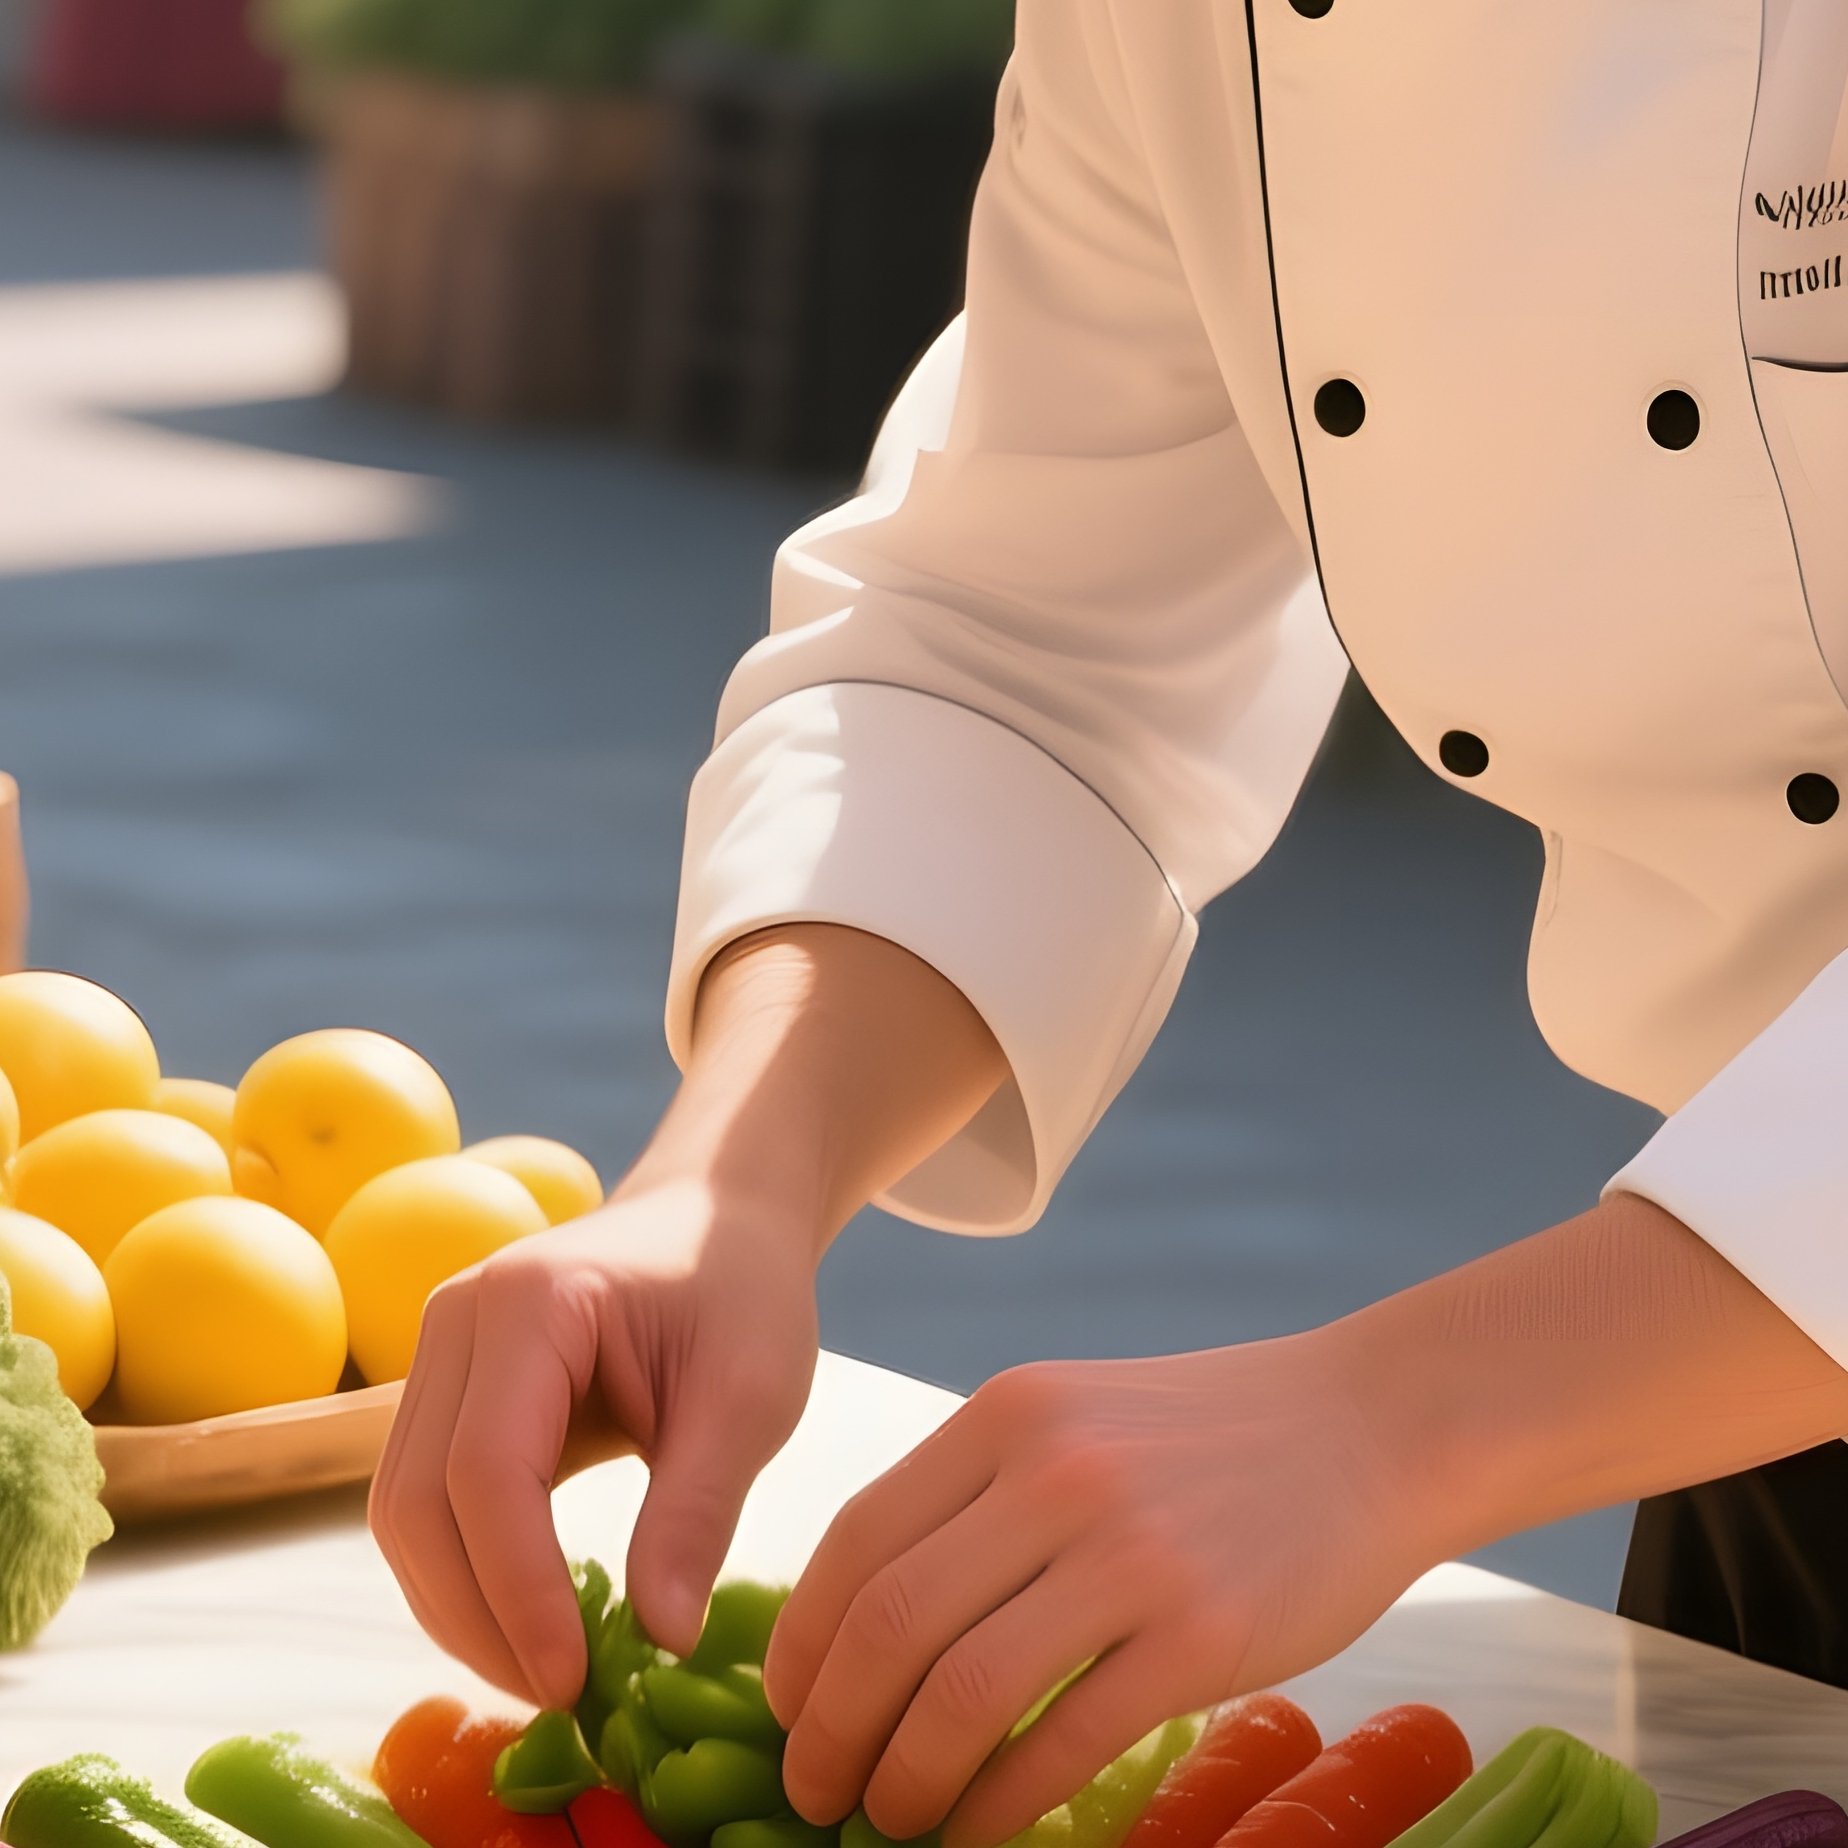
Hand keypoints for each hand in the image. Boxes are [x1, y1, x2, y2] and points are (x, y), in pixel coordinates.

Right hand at [370, 1165, 821, 1709]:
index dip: (519, 1590)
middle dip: (478, 1617)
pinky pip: (427, 1496)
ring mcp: (440, 1350)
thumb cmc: (742, 1284)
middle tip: (562, 1698)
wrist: (718, 1210)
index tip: (574, 1679)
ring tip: (550, 1673)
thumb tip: (661, 1639)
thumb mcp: (750, 1394)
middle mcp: (457, 1318)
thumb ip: (697, 1512)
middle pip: (418, 1501)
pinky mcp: (449, 1386)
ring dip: (461, 1607)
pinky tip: (530, 1620)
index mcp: (530, 1303)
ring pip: (404, 1510)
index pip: (487, 1471)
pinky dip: (465, 1571)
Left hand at [762, 1333, 1447, 1847]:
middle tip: (816, 1786)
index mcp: (1006, 1417)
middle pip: (889, 1624)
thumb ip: (976, 1496)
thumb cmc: (1204, 1438)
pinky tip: (977, 1830)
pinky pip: (1061, 1742)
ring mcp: (1127, 1552)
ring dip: (903, 1780)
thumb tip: (867, 1622)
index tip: (788, 1707)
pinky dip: (997, 1805)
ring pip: (961, 1694)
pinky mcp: (1198, 1634)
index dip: (803, 1643)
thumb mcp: (1071, 1419)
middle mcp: (1053, 1473)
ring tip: (888, 1818)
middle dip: (830, 1728)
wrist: (1366, 1426)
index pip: (857, 1540)